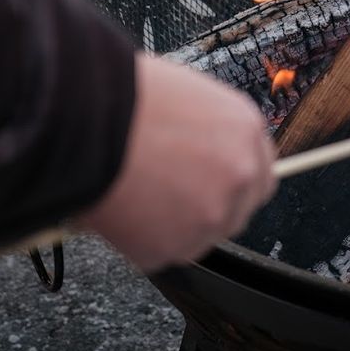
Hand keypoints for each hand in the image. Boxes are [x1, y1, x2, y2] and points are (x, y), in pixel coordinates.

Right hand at [77, 53, 276, 271]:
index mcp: (246, 131)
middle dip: (207, 207)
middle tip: (169, 196)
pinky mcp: (174, 246)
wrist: (89, 118)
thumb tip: (203, 156)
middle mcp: (240, 174)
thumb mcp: (190, 99)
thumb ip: (210, 134)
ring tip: (137, 196)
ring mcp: (211, 214)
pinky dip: (140, 240)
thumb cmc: (127, 98)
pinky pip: (161, 252)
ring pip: (200, 235)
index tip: (210, 185)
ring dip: (174, 225)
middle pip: (238, 210)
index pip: (260, 175)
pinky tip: (122, 210)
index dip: (232, 182)